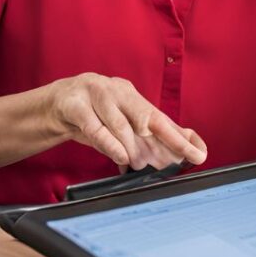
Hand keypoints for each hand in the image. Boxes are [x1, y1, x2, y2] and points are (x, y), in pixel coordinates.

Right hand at [46, 73, 206, 170]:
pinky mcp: (75, 105)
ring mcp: (96, 95)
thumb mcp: (121, 126)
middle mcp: (119, 93)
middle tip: (172, 163)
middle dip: (168, 139)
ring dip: (131, 146)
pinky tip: (119, 157)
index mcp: (133, 97)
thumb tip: (181, 154)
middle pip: (147, 116)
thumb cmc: (95, 115)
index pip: (162, 119)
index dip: (182, 138)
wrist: (56, 104)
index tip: (200, 155)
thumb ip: (147, 139)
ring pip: (119, 124)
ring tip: (139, 163)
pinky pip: (94, 126)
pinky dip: (108, 143)